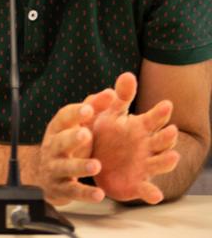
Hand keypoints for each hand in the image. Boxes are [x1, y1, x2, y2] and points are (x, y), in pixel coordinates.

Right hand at [32, 101, 104, 204]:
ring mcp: (56, 168)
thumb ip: (94, 108)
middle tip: (85, 134)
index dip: (75, 113)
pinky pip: (73, 191)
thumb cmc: (68, 145)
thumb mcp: (79, 125)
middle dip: (72, 138)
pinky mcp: (61, 189)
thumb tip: (110, 92)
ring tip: (95, 165)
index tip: (89, 108)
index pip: (63, 118)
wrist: (44, 175)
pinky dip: (85, 194)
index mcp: (58, 129)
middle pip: (60, 141)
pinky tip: (98, 195)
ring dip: (79, 166)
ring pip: (65, 167)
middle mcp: (53, 148)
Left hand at [88, 72, 180, 203]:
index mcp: (140, 128)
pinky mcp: (137, 184)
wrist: (95, 162)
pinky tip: (154, 195)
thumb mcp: (110, 114)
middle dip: (167, 136)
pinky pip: (146, 189)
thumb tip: (128, 74)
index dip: (159, 113)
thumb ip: (120, 97)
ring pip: (160, 163)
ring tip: (173, 157)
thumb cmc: (107, 135)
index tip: (166, 104)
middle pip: (161, 140)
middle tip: (170, 130)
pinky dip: (151, 192)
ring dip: (167, 160)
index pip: (153, 119)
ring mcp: (145, 165)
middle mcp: (147, 146)